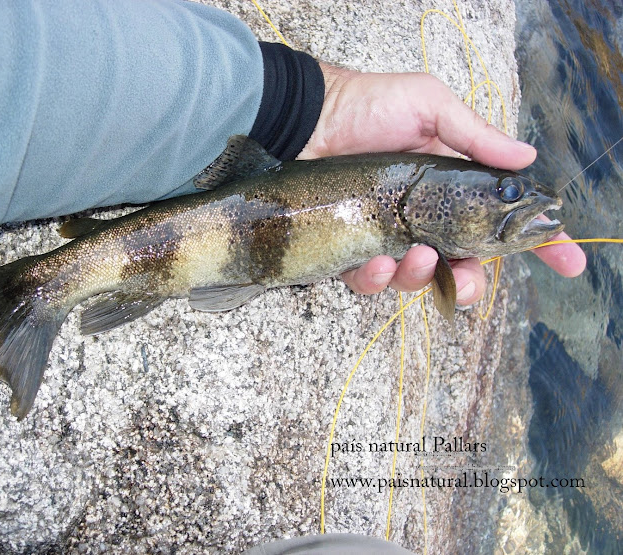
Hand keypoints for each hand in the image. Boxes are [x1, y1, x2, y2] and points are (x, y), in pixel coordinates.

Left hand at [299, 64, 585, 304]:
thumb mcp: (431, 107)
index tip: (569, 262)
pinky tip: (376, 259)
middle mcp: (426, 218)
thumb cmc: (370, 106)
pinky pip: (371, 281)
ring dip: (422, 278)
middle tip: (468, 278)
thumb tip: (526, 159)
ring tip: (415, 254)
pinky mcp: (354, 248)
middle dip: (472, 285)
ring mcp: (390, 236)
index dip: (540, 244)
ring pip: (418, 281)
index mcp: (455, 188)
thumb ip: (475, 137)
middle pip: (464, 267)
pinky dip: (377, 277)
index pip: (504, 223)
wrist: (312, 117)